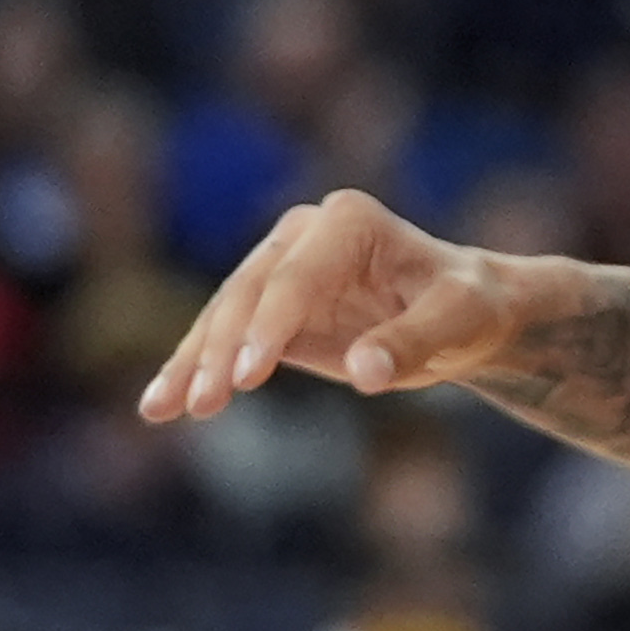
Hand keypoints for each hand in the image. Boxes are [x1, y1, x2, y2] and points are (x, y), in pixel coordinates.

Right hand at [137, 189, 521, 421]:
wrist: (468, 311)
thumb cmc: (469, 307)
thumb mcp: (460, 321)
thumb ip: (411, 342)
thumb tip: (364, 371)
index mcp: (349, 221)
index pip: (296, 277)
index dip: (270, 326)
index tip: (247, 377)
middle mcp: (304, 233)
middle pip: (249, 294)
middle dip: (222, 349)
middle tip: (205, 403)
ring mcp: (280, 267)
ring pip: (223, 316)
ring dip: (191, 363)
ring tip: (162, 409)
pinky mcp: (270, 307)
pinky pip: (222, 338)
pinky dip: (191, 369)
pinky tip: (160, 406)